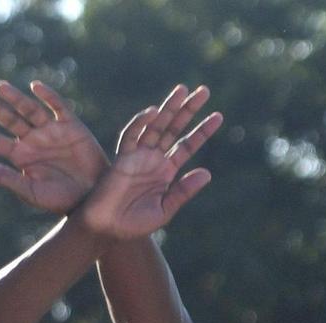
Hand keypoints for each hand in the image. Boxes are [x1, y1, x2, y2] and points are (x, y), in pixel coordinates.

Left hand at [0, 78, 108, 213]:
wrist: (93, 197)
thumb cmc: (61, 200)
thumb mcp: (30, 191)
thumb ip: (5, 178)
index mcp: (20, 157)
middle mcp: (32, 140)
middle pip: (9, 121)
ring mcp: (50, 131)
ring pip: (29, 110)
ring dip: (15, 99)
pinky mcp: (70, 124)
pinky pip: (57, 106)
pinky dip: (47, 96)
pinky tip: (35, 88)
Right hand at [80, 84, 221, 240]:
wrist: (106, 230)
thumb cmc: (133, 225)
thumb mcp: (164, 210)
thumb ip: (183, 192)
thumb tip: (207, 173)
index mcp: (166, 172)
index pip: (187, 146)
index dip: (202, 131)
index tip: (218, 116)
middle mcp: (154, 160)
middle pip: (174, 129)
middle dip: (188, 110)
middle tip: (205, 91)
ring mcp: (139, 156)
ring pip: (156, 126)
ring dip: (169, 108)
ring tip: (184, 89)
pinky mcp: (122, 157)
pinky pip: (132, 135)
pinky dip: (141, 123)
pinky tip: (154, 112)